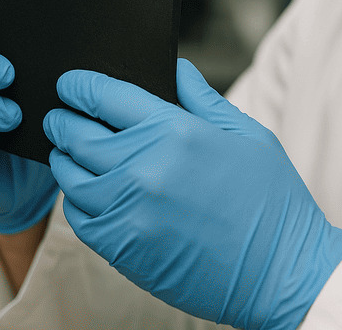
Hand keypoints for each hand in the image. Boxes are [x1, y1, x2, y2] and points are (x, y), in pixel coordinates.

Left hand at [43, 59, 341, 328]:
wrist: (282, 273)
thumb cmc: (272, 203)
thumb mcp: (247, 136)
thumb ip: (202, 98)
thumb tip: (177, 68)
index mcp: (176, 132)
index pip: (105, 96)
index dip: (80, 85)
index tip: (70, 83)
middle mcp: (145, 168)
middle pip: (77, 134)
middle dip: (62, 119)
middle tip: (59, 115)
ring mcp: (129, 211)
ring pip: (70, 176)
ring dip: (64, 159)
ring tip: (68, 152)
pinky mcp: (123, 248)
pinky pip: (79, 218)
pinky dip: (75, 200)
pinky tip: (86, 192)